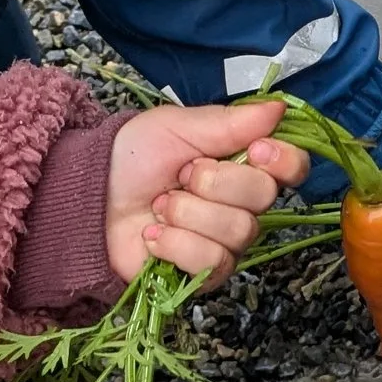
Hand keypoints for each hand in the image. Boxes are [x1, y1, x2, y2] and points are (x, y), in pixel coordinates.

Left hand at [105, 98, 309, 288]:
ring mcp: (225, 242)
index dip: (282, 160)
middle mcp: (242, 204)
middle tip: (181, 175)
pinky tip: (153, 235)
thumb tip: (279, 107)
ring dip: (188, 212)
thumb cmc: (132, 158)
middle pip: (264, 197)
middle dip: (214, 181)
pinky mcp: (204, 274)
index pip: (293, 167)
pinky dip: (176, 243)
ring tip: (159, 205)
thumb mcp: (178, 128)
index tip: (254, 150)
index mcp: (242, 164)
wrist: (88, 198)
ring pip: (237, 230)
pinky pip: (211, 261)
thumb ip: (231, 123)